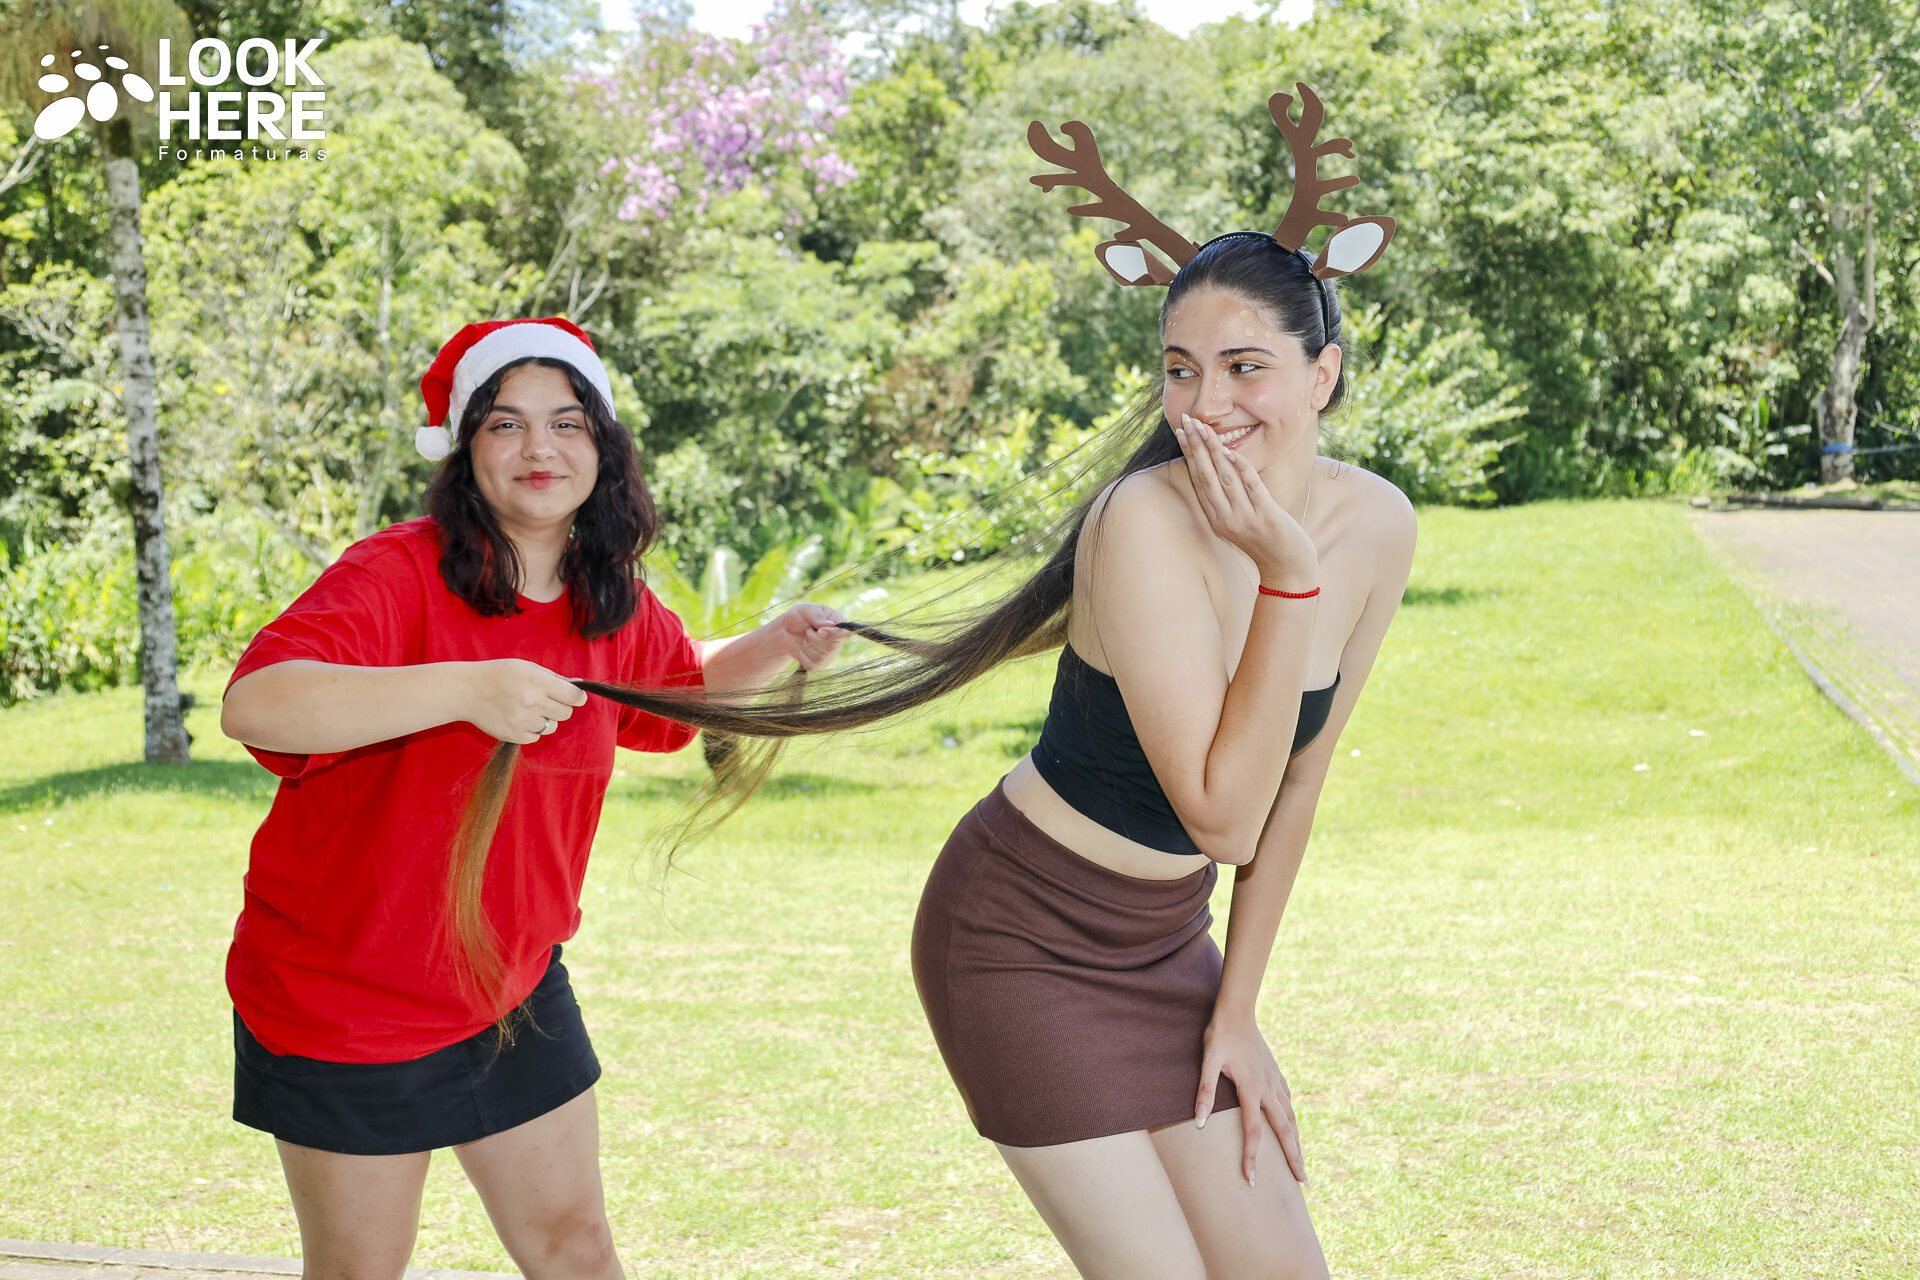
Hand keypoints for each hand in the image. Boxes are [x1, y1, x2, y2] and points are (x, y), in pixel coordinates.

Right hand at [462, 659, 589, 743]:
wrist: (467, 691)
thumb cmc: (498, 675)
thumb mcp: (526, 667)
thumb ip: (552, 678)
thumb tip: (577, 686)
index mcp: (538, 682)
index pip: (573, 696)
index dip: (577, 697)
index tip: (575, 697)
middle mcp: (533, 703)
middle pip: (566, 713)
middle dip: (561, 707)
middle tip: (547, 701)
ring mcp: (523, 721)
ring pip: (552, 727)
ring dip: (546, 719)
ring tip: (528, 709)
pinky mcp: (514, 735)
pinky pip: (536, 737)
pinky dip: (531, 730)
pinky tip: (518, 718)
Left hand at [767, 602, 849, 671]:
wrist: (786, 630)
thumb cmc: (799, 616)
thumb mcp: (807, 610)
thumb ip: (818, 617)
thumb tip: (831, 625)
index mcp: (839, 623)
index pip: (845, 632)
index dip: (833, 634)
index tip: (820, 631)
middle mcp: (838, 640)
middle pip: (833, 647)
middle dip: (815, 639)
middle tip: (807, 631)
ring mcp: (830, 654)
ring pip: (822, 657)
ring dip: (808, 647)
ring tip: (805, 638)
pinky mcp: (820, 664)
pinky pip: (813, 665)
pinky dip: (803, 656)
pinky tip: (802, 648)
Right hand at [1173, 414, 1316, 588]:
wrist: (1287, 567)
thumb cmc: (1264, 540)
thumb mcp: (1239, 520)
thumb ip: (1227, 498)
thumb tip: (1219, 467)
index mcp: (1216, 518)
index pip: (1198, 480)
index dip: (1189, 454)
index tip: (1182, 431)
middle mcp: (1225, 518)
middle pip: (1206, 476)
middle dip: (1196, 446)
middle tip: (1188, 420)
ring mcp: (1245, 518)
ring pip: (1224, 478)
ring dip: (1213, 451)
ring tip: (1204, 428)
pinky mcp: (1265, 517)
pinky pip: (1251, 488)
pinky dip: (1240, 469)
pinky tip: (1230, 452)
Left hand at [1195, 1015, 1305, 1187]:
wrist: (1237, 1011)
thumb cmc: (1220, 1035)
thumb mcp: (1208, 1061)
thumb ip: (1205, 1091)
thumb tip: (1199, 1121)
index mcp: (1252, 1089)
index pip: (1254, 1131)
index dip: (1252, 1157)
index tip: (1252, 1179)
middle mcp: (1269, 1088)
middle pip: (1285, 1130)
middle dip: (1294, 1157)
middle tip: (1303, 1182)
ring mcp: (1275, 1080)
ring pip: (1291, 1117)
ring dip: (1297, 1141)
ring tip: (1301, 1161)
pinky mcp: (1275, 1072)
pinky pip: (1288, 1100)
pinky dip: (1293, 1117)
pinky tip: (1292, 1124)